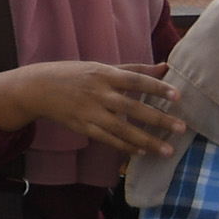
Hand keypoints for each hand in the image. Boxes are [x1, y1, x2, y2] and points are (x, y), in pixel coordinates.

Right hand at [0, 60, 189, 159]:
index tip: (177, 96)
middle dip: (158, 119)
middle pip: (132, 108)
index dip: (156, 87)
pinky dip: (125, 146)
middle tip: (182, 128)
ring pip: (122, 129)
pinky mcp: (83, 126)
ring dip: (146, 140)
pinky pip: (107, 139)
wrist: (37, 88)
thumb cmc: (74, 74)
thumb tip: (165, 66)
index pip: (135, 80)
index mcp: (103, 74)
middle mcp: (97, 93)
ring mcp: (89, 111)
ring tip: (167, 151)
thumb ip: (134, 69)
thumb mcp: (101, 67)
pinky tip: (142, 152)